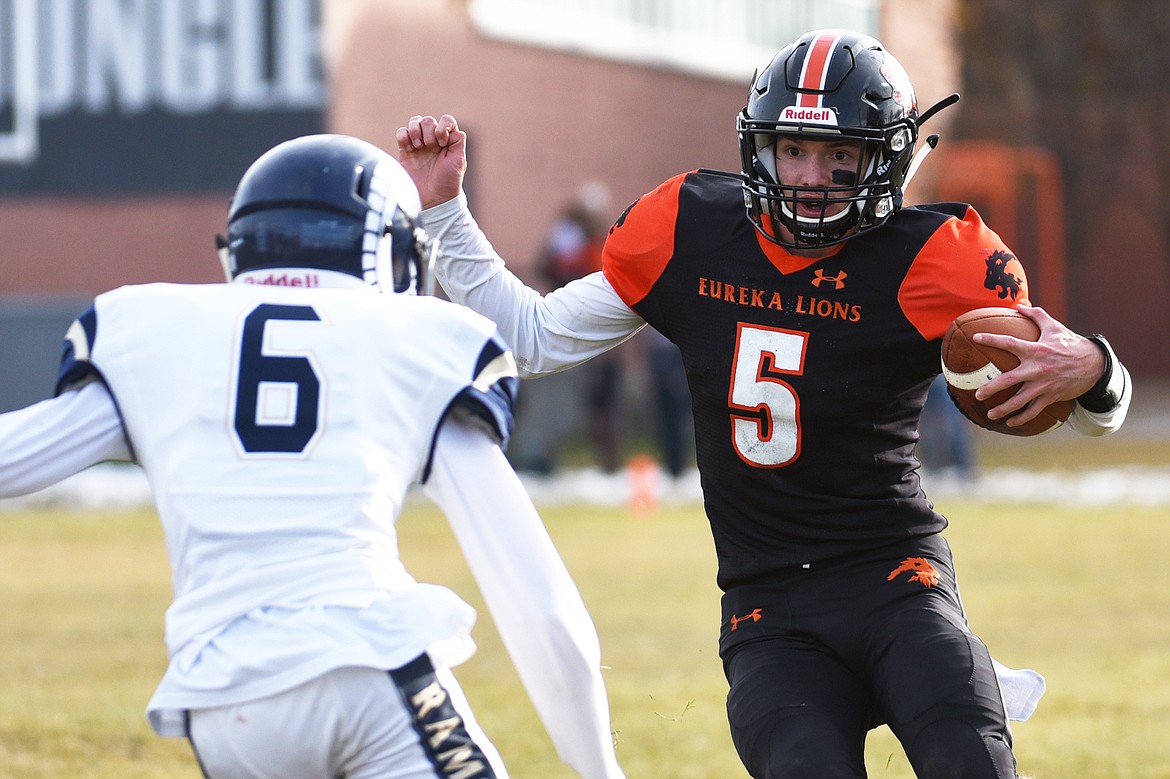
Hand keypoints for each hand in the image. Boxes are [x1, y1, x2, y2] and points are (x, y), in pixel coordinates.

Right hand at [396, 114, 466, 208]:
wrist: (433, 199)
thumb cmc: (448, 181)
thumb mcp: (459, 160)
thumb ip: (458, 140)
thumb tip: (451, 128)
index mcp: (448, 141)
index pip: (446, 120)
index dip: (443, 127)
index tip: (443, 143)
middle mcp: (433, 140)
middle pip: (428, 120)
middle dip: (429, 132)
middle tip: (432, 149)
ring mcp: (419, 145)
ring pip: (414, 122)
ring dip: (416, 131)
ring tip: (419, 147)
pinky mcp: (405, 151)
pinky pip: (401, 132)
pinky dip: (404, 136)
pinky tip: (410, 149)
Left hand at [972, 304, 1104, 427]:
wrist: (1095, 365)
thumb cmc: (1071, 344)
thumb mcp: (1055, 327)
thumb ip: (1036, 315)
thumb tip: (1019, 305)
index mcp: (1036, 350)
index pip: (1009, 343)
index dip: (992, 339)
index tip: (975, 338)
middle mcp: (1037, 369)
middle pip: (1008, 380)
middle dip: (991, 388)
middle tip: (978, 394)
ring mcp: (1044, 385)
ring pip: (1019, 401)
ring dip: (1003, 409)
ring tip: (990, 414)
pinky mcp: (1051, 397)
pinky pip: (1033, 411)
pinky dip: (1021, 418)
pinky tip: (1009, 422)